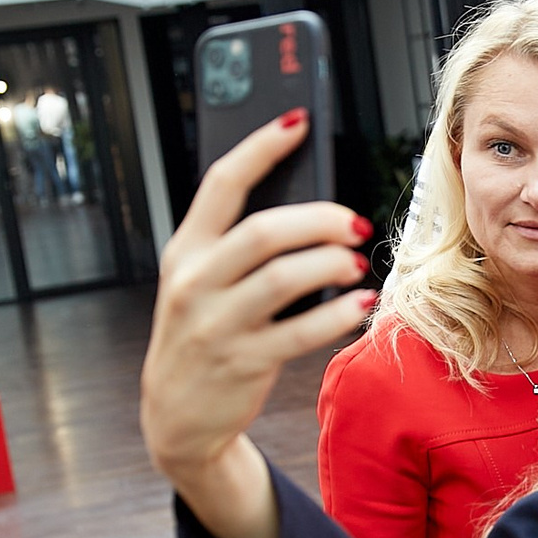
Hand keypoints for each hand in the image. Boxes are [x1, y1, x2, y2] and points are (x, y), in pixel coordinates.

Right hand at [140, 110, 373, 537]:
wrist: (177, 417)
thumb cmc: (204, 335)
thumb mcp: (201, 284)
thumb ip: (238, 246)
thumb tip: (311, 204)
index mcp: (185, 250)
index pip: (222, 183)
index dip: (262, 146)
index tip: (298, 120)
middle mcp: (194, 283)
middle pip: (262, 231)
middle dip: (318, 219)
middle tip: (354, 222)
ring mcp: (216, 324)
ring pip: (283, 278)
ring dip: (330, 263)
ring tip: (354, 262)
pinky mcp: (243, 362)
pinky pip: (301, 330)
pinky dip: (338, 313)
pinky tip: (360, 303)